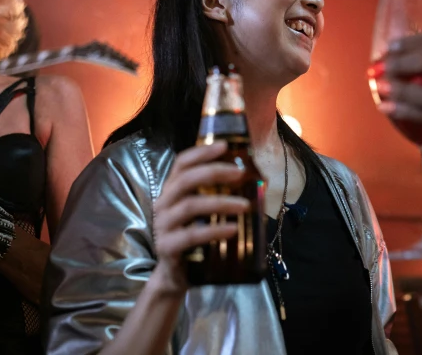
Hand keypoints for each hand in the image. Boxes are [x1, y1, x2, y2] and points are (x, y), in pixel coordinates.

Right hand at [151, 141, 248, 292]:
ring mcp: (163, 225)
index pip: (182, 163)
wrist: (175, 276)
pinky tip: (233, 230)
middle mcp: (164, 204)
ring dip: (220, 202)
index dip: (201, 152)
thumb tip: (258, 180)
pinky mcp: (168, 247)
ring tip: (245, 205)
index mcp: (172, 191)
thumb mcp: (204, 214)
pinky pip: (191, 236)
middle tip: (240, 173)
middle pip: (186, 179)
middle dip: (215, 172)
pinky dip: (214, 231)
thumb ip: (219, 196)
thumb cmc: (194, 239)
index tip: (224, 145)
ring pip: (190, 205)